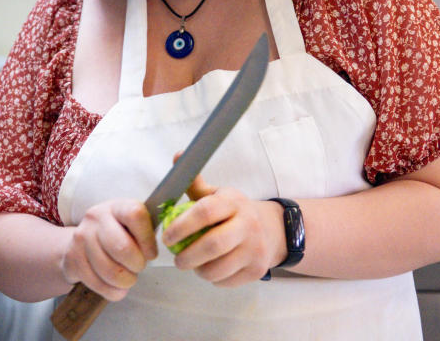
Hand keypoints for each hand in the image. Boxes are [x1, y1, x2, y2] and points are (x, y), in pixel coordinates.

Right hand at [59, 199, 157, 300]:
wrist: (80, 241)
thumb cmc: (116, 232)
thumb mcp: (130, 223)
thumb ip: (146, 229)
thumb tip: (169, 239)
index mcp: (116, 206)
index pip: (135, 215)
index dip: (148, 239)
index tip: (152, 253)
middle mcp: (96, 218)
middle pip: (121, 248)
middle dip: (137, 265)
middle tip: (139, 266)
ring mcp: (82, 238)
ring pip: (110, 271)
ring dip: (126, 281)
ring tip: (129, 277)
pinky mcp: (73, 260)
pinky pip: (99, 285)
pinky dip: (114, 291)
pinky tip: (118, 286)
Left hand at [162, 174, 284, 286]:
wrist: (272, 229)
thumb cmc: (234, 212)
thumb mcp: (218, 195)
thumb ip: (195, 183)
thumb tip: (179, 156)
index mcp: (233, 202)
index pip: (205, 212)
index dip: (181, 226)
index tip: (167, 237)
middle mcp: (248, 224)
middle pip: (213, 245)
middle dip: (187, 256)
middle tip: (177, 259)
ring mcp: (255, 248)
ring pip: (218, 268)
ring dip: (198, 270)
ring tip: (193, 264)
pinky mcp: (258, 270)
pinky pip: (226, 281)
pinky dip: (212, 279)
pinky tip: (211, 269)